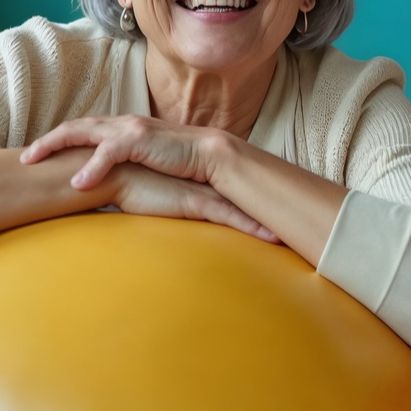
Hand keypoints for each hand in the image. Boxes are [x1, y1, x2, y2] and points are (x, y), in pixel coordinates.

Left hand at [21, 115, 228, 191]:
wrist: (209, 157)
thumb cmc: (178, 165)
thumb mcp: (144, 165)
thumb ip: (123, 170)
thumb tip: (105, 188)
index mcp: (121, 130)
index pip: (81, 131)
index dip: (57, 142)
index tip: (36, 158)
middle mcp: (121, 124)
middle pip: (73, 127)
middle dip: (45, 142)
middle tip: (22, 159)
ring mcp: (129, 129)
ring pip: (82, 132)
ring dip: (54, 147)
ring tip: (33, 162)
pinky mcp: (140, 140)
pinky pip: (107, 152)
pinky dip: (90, 167)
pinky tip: (76, 183)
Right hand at [107, 162, 277, 242]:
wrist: (112, 173)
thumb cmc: (125, 182)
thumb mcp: (149, 192)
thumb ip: (160, 197)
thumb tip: (162, 207)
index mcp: (196, 182)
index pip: (232, 191)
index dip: (254, 198)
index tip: (276, 207)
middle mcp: (205, 185)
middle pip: (246, 196)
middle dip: (271, 205)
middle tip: (298, 215)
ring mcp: (204, 194)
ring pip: (245, 209)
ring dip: (268, 221)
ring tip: (292, 233)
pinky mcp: (196, 203)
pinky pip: (232, 218)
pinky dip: (254, 228)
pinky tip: (274, 238)